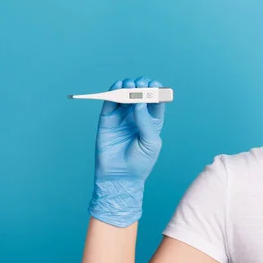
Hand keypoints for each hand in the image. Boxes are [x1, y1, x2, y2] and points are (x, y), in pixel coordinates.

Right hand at [88, 76, 165, 226]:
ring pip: (125, 96)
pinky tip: (118, 86)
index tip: (155, 84)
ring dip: (128, 86)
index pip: (155, 101)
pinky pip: (110, 103)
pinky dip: (113, 93)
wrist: (121, 177)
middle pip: (140, 95)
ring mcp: (122, 118)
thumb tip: (139, 102)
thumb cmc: (140, 162)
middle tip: (142, 84)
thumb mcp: (151, 142)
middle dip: (142, 86)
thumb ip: (145, 122)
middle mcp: (137, 116)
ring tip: (131, 84)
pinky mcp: (107, 120)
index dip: (155, 91)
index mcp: (152, 121)